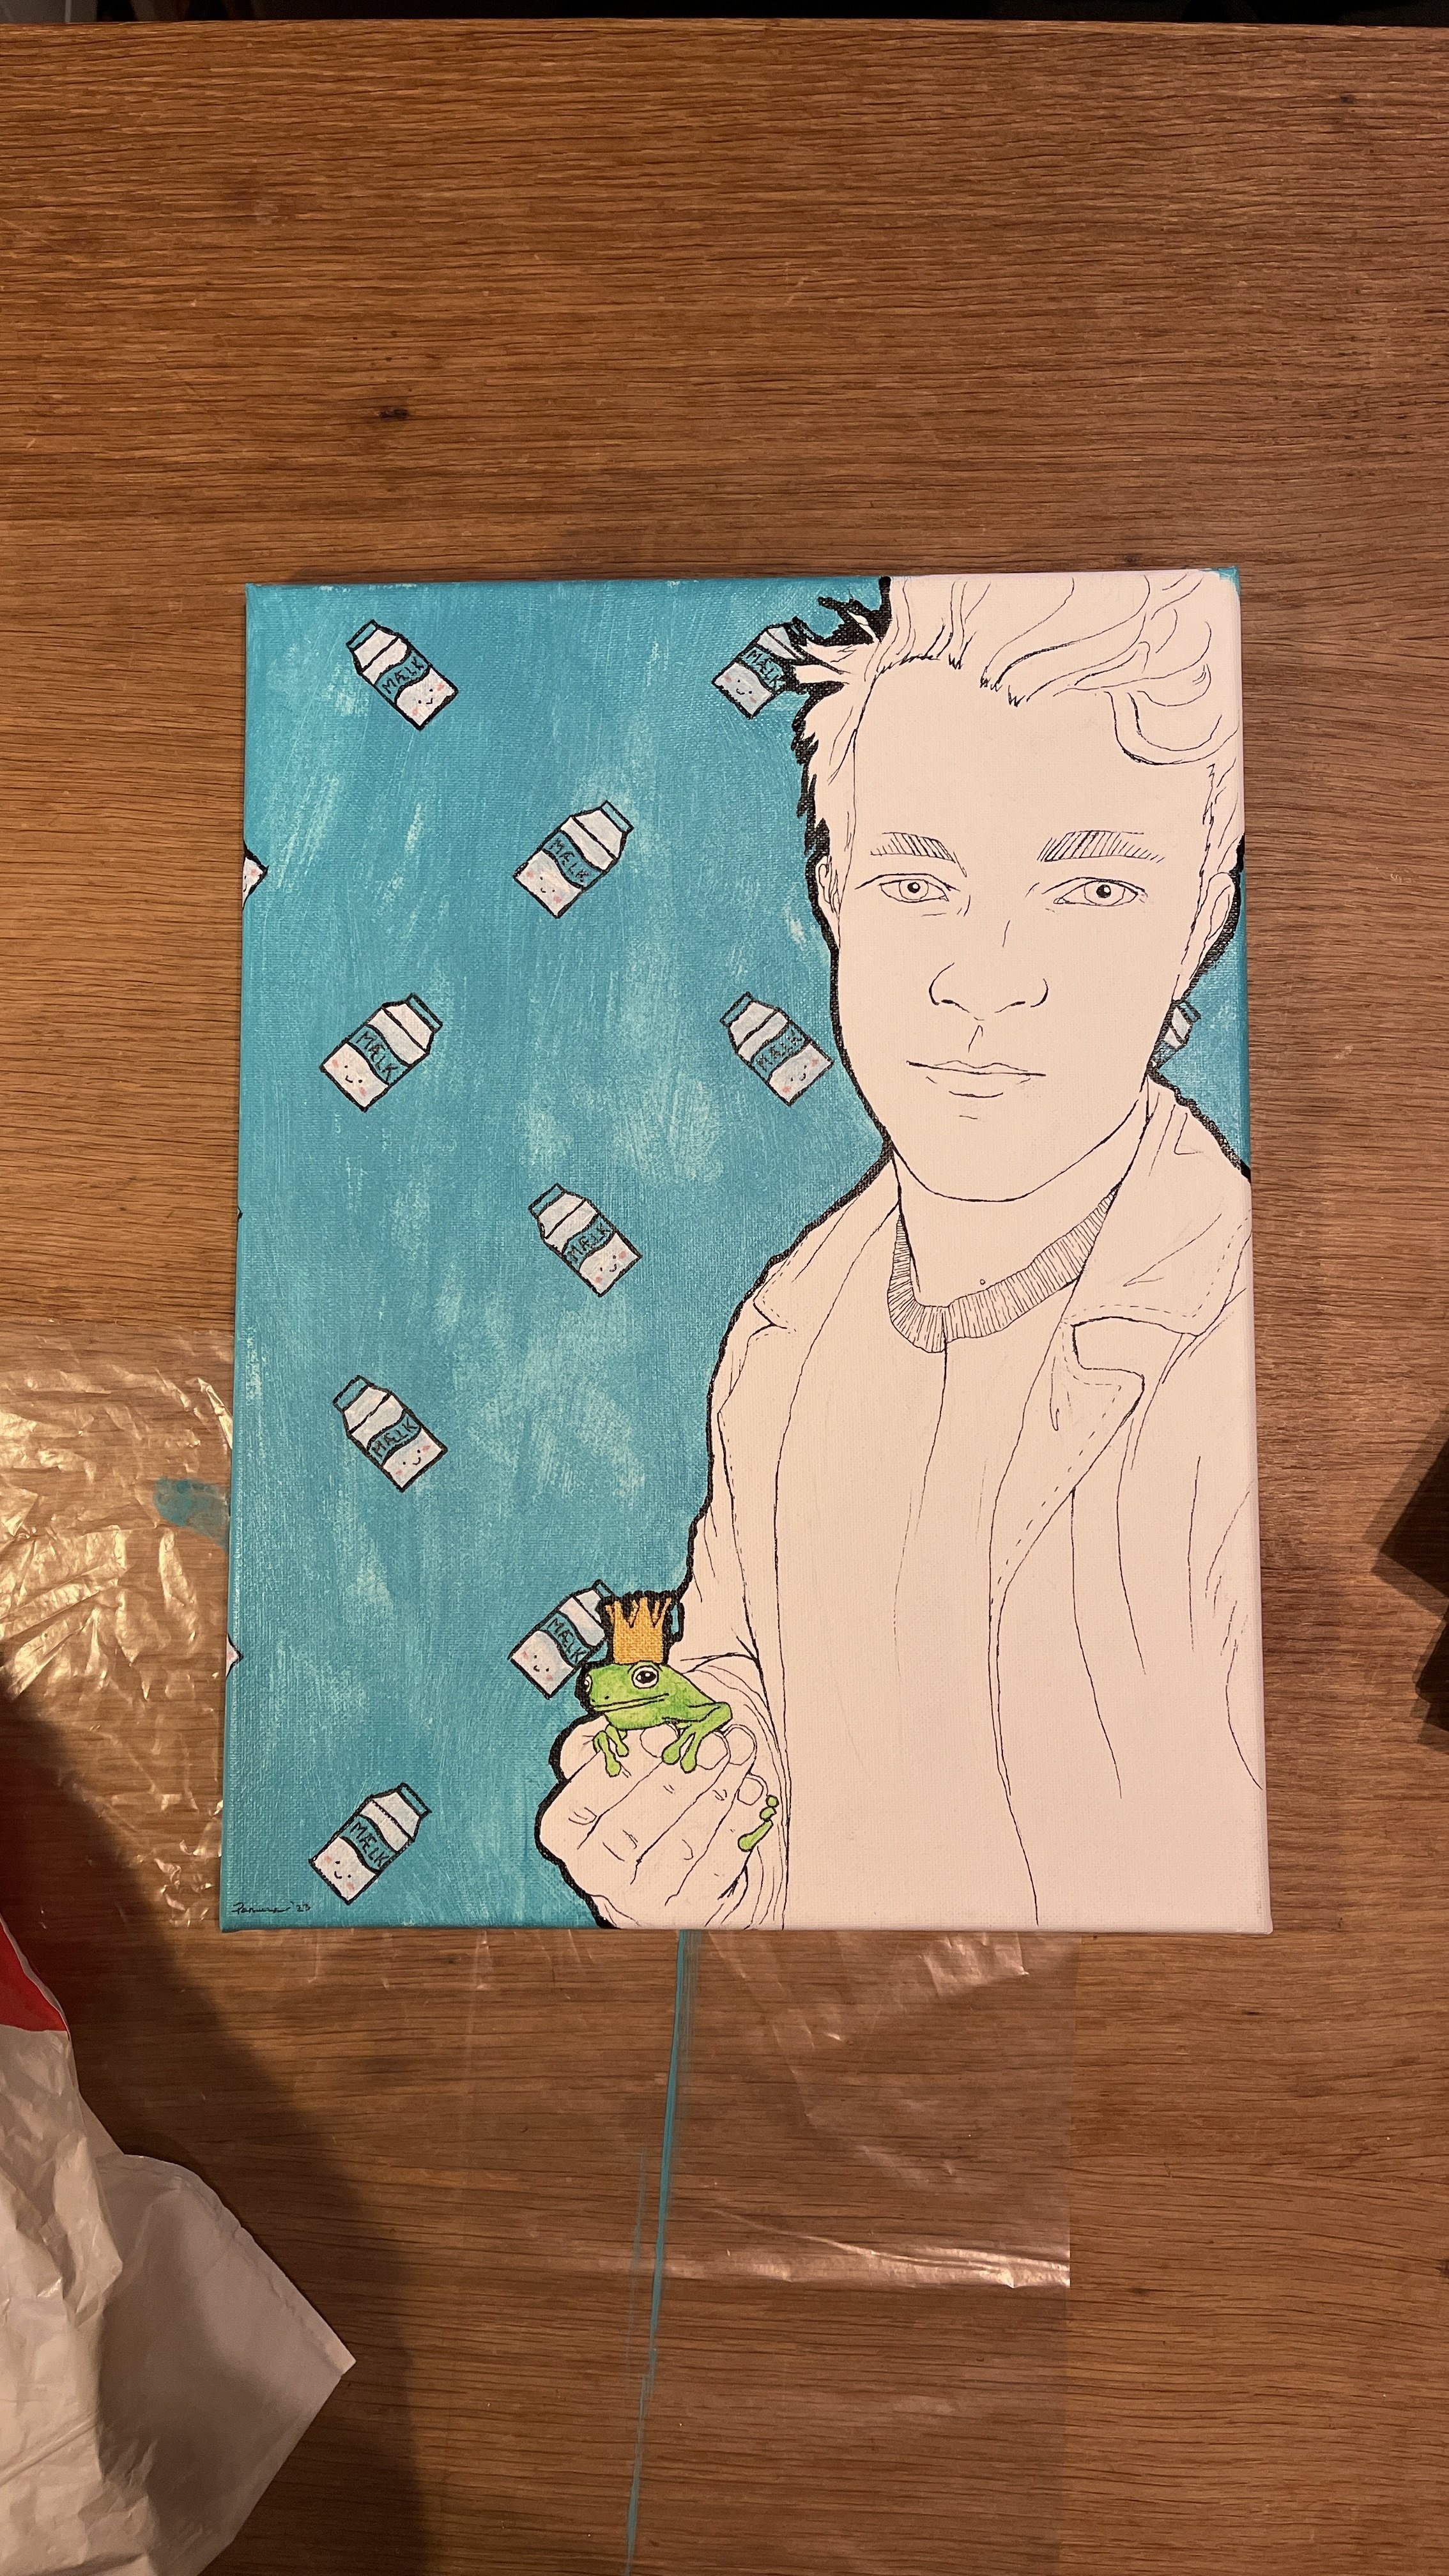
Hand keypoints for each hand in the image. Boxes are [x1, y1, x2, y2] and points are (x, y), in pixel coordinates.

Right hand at [538, 1720, 773, 1926]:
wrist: (664, 1847)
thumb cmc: (635, 1786)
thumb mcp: (610, 1758)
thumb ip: (609, 1739)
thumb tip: (622, 1719)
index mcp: (565, 1832)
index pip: (585, 1801)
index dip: (625, 1766)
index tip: (662, 1730)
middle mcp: (596, 1873)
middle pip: (632, 1830)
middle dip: (677, 1782)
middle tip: (714, 1744)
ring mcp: (641, 1900)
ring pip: (683, 1846)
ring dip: (718, 1794)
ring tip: (740, 1751)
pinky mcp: (688, 1911)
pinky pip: (718, 1868)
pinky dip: (739, 1825)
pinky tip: (753, 1790)